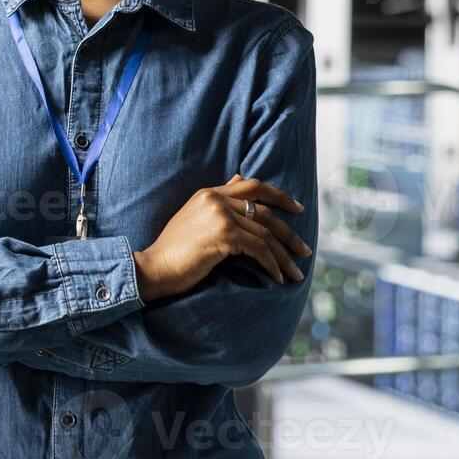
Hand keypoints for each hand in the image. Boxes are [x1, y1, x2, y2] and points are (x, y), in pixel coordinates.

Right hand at [132, 172, 310, 300]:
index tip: (297, 209)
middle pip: (264, 210)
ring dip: (284, 255)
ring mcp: (220, 215)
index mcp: (209, 193)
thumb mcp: (194, 219)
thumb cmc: (173, 250)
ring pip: (265, 233)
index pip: (252, 186)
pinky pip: (259, 249)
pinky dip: (272, 264)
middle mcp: (216, 199)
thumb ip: (217, 203)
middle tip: (305, 249)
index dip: (279, 196)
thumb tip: (238, 181)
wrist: (154, 267)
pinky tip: (277, 277)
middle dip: (289, 231)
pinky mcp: (224, 234)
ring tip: (295, 273)